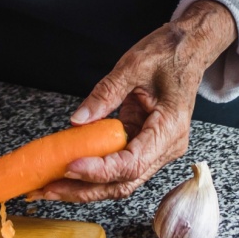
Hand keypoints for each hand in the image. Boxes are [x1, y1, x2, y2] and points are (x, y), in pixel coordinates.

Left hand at [35, 0, 236, 201]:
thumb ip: (105, 94)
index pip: (132, 163)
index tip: (71, 166)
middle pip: (125, 182)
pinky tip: (69, 170)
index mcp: (170, 127)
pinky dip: (94, 171)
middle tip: (50, 188)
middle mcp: (167, 146)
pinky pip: (118, 165)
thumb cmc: (169, 53)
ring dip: (86, 186)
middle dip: (86, 189)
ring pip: (120, 180)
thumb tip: (78, 120)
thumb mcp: (133, 66)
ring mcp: (157, 149)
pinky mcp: (145, 145)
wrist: (188, 48)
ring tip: (52, 185)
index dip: (100, 170)